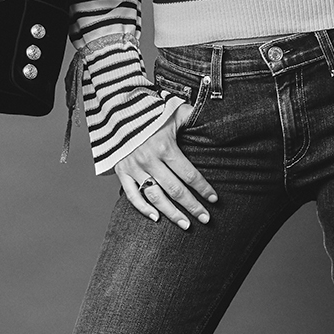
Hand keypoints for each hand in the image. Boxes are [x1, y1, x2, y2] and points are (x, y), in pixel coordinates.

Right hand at [114, 104, 218, 230]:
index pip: (189, 174)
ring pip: (156, 197)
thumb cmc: (151, 112)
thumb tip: (215, 119)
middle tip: (206, 219)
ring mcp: (134, 168)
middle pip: (175, 190)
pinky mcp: (121, 171)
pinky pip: (132, 195)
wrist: (117, 109)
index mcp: (165, 146)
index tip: (214, 199)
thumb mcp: (173, 111)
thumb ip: (192, 117)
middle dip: (193, 206)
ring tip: (186, 225)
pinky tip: (156, 218)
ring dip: (172, 213)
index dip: (203, 188)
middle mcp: (149, 160)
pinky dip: (143, 208)